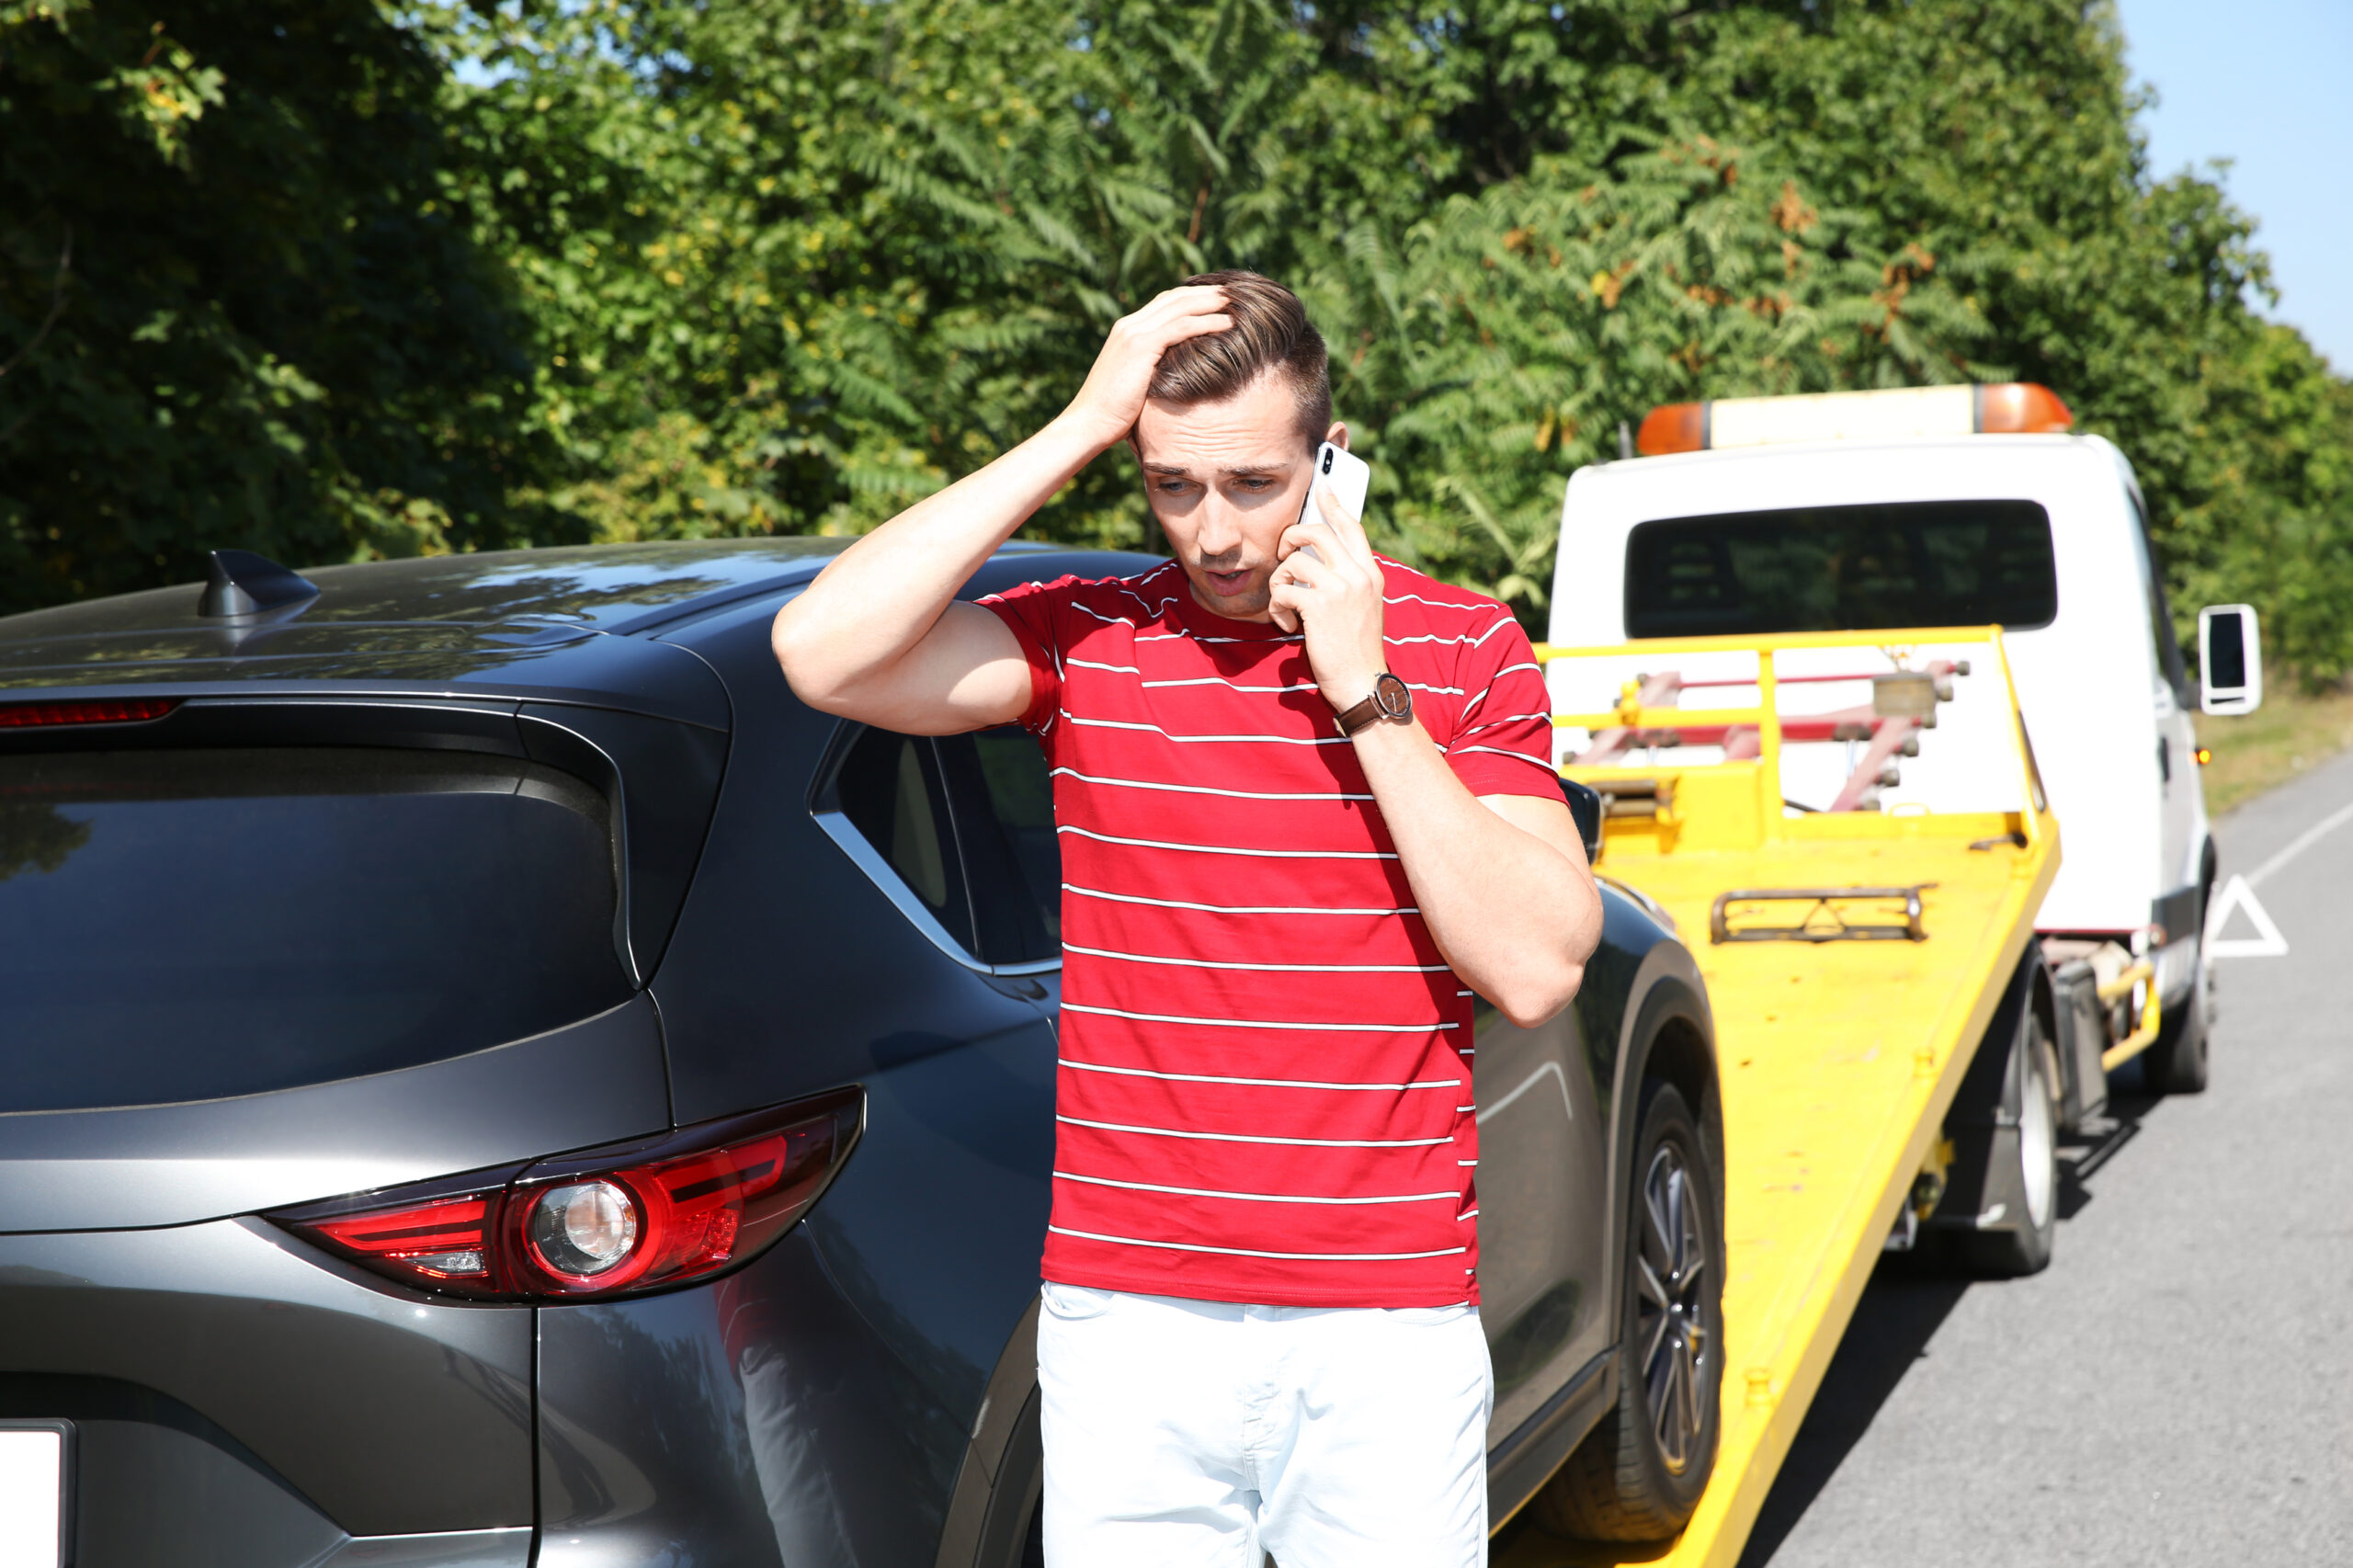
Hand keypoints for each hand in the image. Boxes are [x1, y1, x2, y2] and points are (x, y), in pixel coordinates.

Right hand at [1057, 286, 1232, 449]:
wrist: (1088, 423)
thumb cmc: (1112, 415)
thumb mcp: (1136, 385)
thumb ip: (1153, 372)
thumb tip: (1177, 379)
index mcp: (1126, 331)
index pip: (1164, 303)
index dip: (1192, 298)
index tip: (1217, 301)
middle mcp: (1129, 326)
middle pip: (1174, 298)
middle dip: (1205, 293)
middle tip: (1232, 293)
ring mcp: (1133, 333)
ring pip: (1180, 307)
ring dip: (1210, 303)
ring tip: (1235, 302)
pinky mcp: (1140, 346)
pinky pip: (1181, 326)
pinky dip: (1206, 321)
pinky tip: (1227, 323)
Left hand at [1268, 479, 1387, 713]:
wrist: (1362, 684)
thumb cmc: (1356, 649)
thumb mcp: (1361, 607)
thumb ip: (1347, 581)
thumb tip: (1317, 560)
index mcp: (1371, 573)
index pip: (1351, 527)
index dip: (1333, 503)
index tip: (1322, 484)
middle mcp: (1359, 575)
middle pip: (1316, 532)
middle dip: (1290, 539)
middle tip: (1283, 556)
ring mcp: (1341, 588)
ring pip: (1294, 560)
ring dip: (1280, 582)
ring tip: (1286, 606)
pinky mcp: (1319, 606)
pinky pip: (1283, 590)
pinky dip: (1277, 609)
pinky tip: (1286, 626)